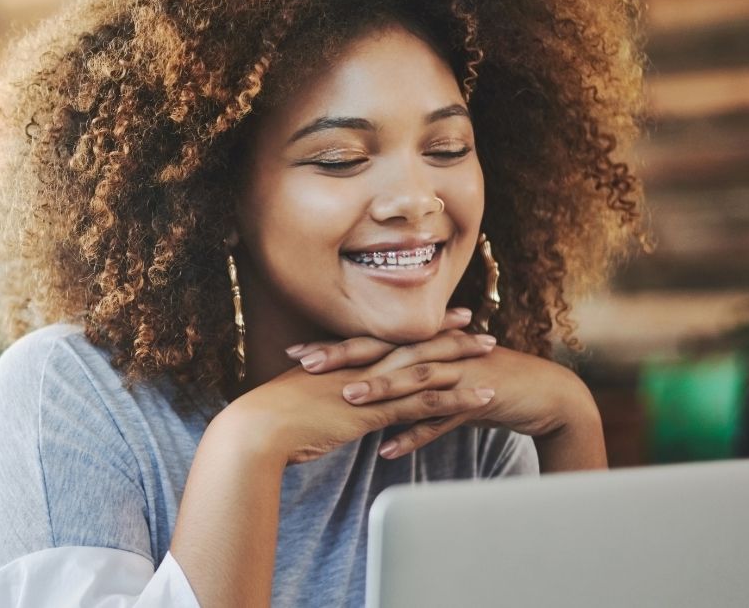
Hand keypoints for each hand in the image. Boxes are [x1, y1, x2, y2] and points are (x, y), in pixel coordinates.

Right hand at [218, 321, 496, 465]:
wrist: (256, 429)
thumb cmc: (266, 420)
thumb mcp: (294, 402)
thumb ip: (314, 398)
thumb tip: (320, 404)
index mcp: (339, 361)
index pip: (383, 339)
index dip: (409, 328)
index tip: (427, 318)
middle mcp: (358, 366)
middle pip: (408, 343)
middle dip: (443, 332)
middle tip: (473, 322)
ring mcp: (369, 386)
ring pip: (426, 366)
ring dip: (462, 358)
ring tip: (492, 351)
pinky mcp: (376, 410)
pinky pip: (426, 402)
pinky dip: (458, 398)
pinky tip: (484, 396)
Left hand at [292, 314, 597, 459]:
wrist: (544, 393)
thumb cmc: (483, 383)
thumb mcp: (439, 380)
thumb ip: (402, 383)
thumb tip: (361, 393)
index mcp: (423, 345)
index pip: (371, 341)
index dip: (334, 346)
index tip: (296, 352)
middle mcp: (438, 351)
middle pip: (385, 350)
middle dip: (346, 356)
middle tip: (307, 365)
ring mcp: (459, 372)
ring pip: (415, 378)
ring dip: (381, 389)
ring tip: (348, 399)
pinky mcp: (479, 396)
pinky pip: (442, 417)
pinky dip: (415, 434)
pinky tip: (387, 450)